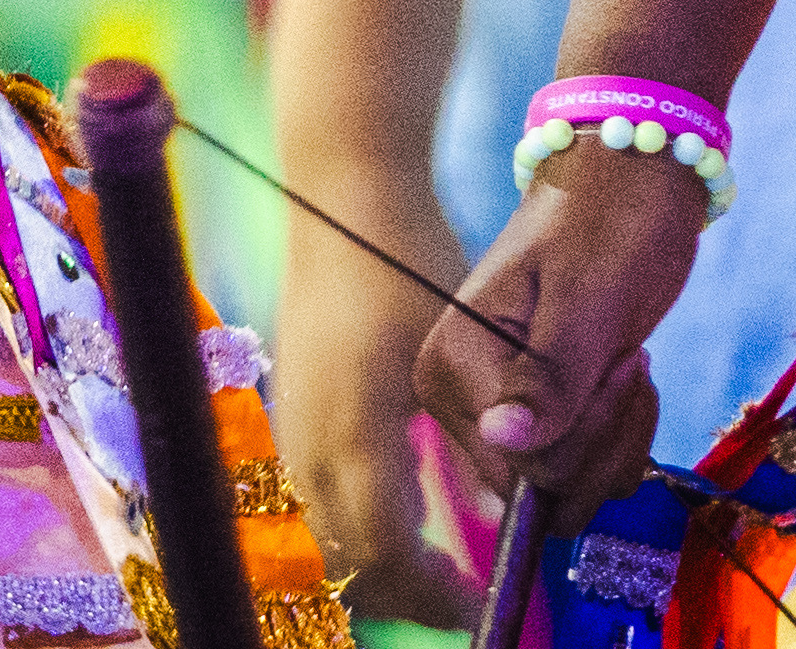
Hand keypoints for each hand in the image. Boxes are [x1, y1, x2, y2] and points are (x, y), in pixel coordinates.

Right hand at [275, 191, 486, 625]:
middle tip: (463, 594)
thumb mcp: (459, 346)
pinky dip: (360, 522)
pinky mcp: (291, 404)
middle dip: (406, 589)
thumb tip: (505, 506)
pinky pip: (317, 495)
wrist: (343, 192)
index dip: (432, 591)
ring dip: (380, 558)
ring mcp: (292, 421)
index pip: (387, 549)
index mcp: (355, 428)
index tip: (476, 602)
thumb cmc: (407, 255)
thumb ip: (478, 432)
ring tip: (438, 563)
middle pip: (348, 557)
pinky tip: (405, 508)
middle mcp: (310, 437)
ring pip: (328, 532)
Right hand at [419, 148, 701, 526]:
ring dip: (619, 436)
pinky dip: (618, 434)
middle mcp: (462, 396)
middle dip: (607, 435)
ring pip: (568, 485)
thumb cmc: (607, 221)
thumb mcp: (588, 298)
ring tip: (626, 362)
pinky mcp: (534, 412)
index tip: (618, 364)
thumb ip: (550, 376)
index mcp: (454, 366)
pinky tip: (621, 376)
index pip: (522, 465)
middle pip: (544, 483)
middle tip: (628, 361)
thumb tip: (505, 440)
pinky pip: (580, 469)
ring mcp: (497, 406)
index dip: (587, 435)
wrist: (627, 181)